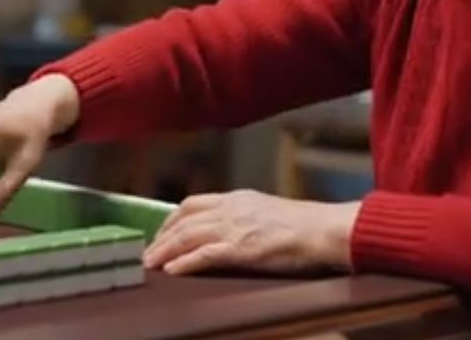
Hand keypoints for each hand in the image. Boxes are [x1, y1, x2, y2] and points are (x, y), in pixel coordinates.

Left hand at [142, 189, 360, 275]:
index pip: (191, 204)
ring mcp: (234, 228)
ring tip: (150, 263)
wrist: (323, 229)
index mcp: (235, 199)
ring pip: (187, 236)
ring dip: (164, 250)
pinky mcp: (241, 248)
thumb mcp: (264, 210)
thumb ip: (242, 216)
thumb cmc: (302, 225)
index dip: (170, 219)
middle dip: (161, 237)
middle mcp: (229, 209)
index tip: (160, 233)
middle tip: (147, 253)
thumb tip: (226, 227)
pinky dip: (185, 262)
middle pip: (183, 220)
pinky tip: (172, 270)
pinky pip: (204, 254)